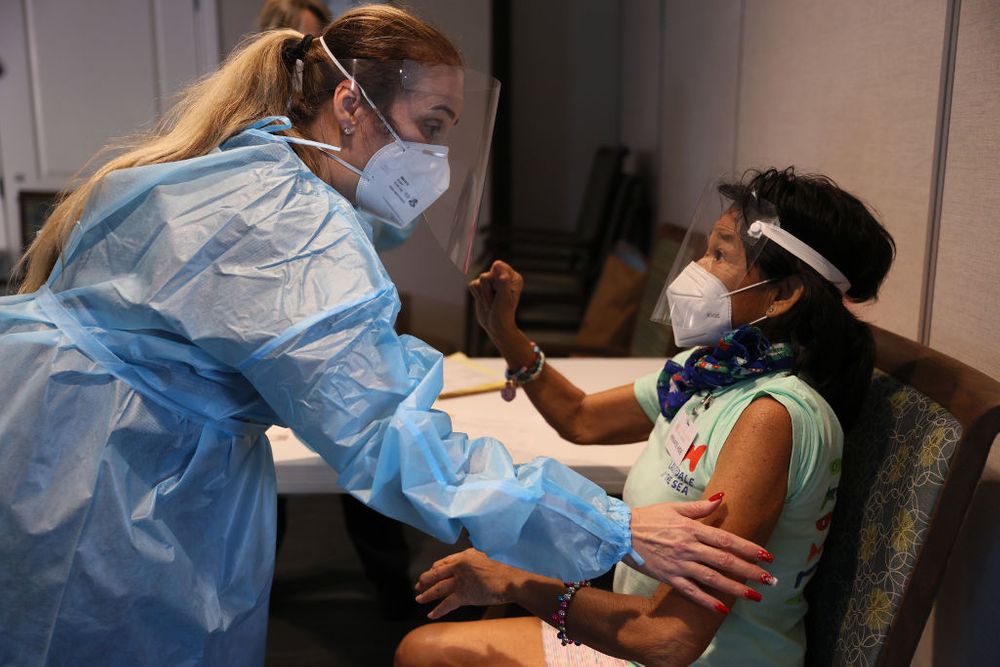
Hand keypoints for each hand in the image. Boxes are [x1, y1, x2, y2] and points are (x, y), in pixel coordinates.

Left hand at [413, 548, 518, 618]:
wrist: (509, 581)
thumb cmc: (499, 572)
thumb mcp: (482, 558)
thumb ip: (469, 560)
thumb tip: (459, 565)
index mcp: (463, 556)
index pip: (442, 563)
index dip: (433, 570)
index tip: (429, 575)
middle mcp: (459, 566)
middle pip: (436, 574)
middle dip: (425, 581)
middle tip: (418, 587)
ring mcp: (460, 580)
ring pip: (438, 588)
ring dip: (427, 595)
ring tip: (419, 599)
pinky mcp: (463, 594)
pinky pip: (447, 604)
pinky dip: (438, 610)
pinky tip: (431, 614)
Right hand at [467, 260, 523, 340]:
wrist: (496, 327)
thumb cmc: (503, 313)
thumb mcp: (504, 298)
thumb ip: (502, 281)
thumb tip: (497, 264)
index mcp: (513, 277)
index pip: (498, 266)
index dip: (495, 280)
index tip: (500, 293)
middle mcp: (503, 277)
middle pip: (486, 275)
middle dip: (488, 291)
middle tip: (495, 302)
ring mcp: (492, 282)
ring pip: (479, 280)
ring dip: (483, 295)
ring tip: (491, 304)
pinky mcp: (481, 287)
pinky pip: (472, 285)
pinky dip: (477, 295)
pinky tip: (485, 302)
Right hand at [626, 495, 776, 611]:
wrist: (621, 532)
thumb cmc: (649, 517)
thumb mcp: (674, 507)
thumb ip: (700, 506)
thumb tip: (722, 497)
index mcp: (692, 529)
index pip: (726, 540)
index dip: (748, 548)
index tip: (766, 556)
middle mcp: (689, 547)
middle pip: (725, 561)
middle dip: (750, 571)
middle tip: (770, 580)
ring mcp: (679, 564)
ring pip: (712, 578)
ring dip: (735, 588)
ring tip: (755, 596)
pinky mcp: (669, 577)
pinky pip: (691, 591)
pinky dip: (706, 600)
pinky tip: (722, 608)